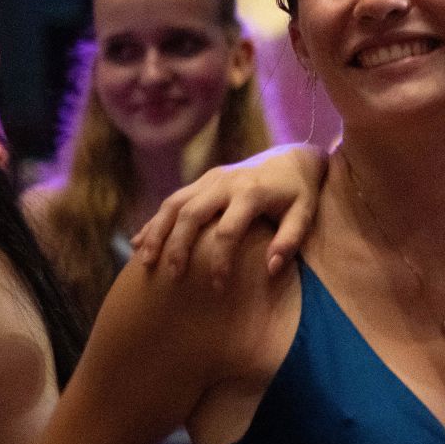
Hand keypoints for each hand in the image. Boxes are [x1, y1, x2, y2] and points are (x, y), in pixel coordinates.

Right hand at [131, 144, 327, 286]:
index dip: (220, 261)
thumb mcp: (304, 214)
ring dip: (156, 232)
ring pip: (173, 204)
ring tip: (145, 263)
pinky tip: (140, 242)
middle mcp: (225, 183)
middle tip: (172, 276)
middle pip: (191, 215)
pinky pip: (173, 200)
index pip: (228, 231)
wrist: (292, 157)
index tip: (218, 286)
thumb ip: (289, 240)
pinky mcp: (203, 179)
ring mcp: (211, 179)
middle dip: (178, 247)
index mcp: (251, 192)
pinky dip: (155, 221)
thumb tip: (270, 270)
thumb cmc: (300, 192)